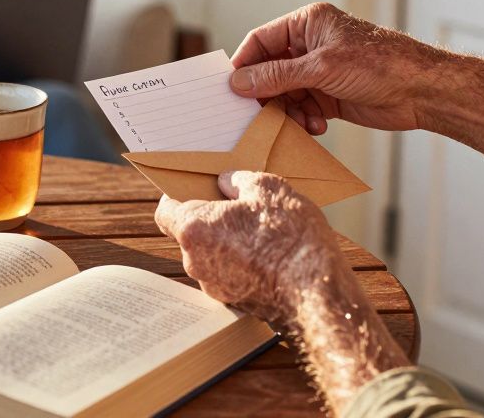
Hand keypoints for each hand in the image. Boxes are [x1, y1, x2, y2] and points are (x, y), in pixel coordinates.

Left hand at [154, 171, 336, 326]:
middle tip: (239, 205)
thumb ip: (240, 180)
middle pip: (191, 234)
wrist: (318, 294)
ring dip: (229, 243)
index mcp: (195, 229)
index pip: (165, 212)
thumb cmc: (290, 240)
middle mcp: (196, 262)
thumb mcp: (269, 189)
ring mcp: (215, 287)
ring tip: (263, 231)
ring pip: (213, 256)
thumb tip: (227, 182)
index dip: (178, 198)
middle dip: (212, 220)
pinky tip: (271, 255)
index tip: (195, 190)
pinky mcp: (236, 303)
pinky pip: (231, 275)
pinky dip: (244, 264)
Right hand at [230, 2, 445, 134]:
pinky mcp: (330, 96)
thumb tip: (238, 82)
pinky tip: (318, 126)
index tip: (229, 90)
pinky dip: (304, 120)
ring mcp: (320, 72)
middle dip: (266, 95)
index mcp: (307, 23)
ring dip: (288, 112)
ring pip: (284, 94)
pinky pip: (302, 109)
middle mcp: (311, 45)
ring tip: (302, 122)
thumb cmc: (380, 64)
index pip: (261, 41)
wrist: (422, 91)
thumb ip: (277, 76)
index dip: (244, 65)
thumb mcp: (321, 68)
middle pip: (270, 71)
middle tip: (258, 116)